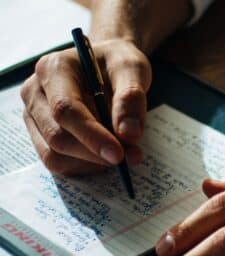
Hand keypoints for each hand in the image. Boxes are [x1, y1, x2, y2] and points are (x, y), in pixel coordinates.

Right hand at [20, 38, 150, 174]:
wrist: (106, 65)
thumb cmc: (117, 63)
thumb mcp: (132, 68)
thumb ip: (131, 98)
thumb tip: (129, 134)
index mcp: (53, 69)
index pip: (65, 110)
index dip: (92, 136)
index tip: (119, 154)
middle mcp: (35, 92)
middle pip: (57, 137)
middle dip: (96, 153)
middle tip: (132, 156)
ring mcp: (34, 116)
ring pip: (55, 155)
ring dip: (92, 163)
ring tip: (123, 153)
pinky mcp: (41, 135)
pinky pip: (59, 163)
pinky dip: (86, 166)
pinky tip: (106, 155)